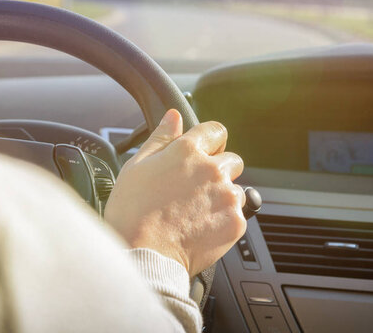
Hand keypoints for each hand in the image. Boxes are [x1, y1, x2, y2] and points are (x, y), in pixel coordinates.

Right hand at [104, 109, 245, 275]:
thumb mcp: (137, 167)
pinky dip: (224, 220)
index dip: (208, 141)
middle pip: (231, 160)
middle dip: (218, 170)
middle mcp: (212, 169)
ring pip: (236, 188)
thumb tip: (173, 116)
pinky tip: (200, 227)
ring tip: (195, 212)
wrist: (144, 256)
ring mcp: (227, 196)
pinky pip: (238, 214)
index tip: (203, 152)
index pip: (215, 130)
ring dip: (222, 196)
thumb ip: (161, 138)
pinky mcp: (236, 222)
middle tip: (194, 189)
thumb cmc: (133, 213)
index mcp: (188, 151)